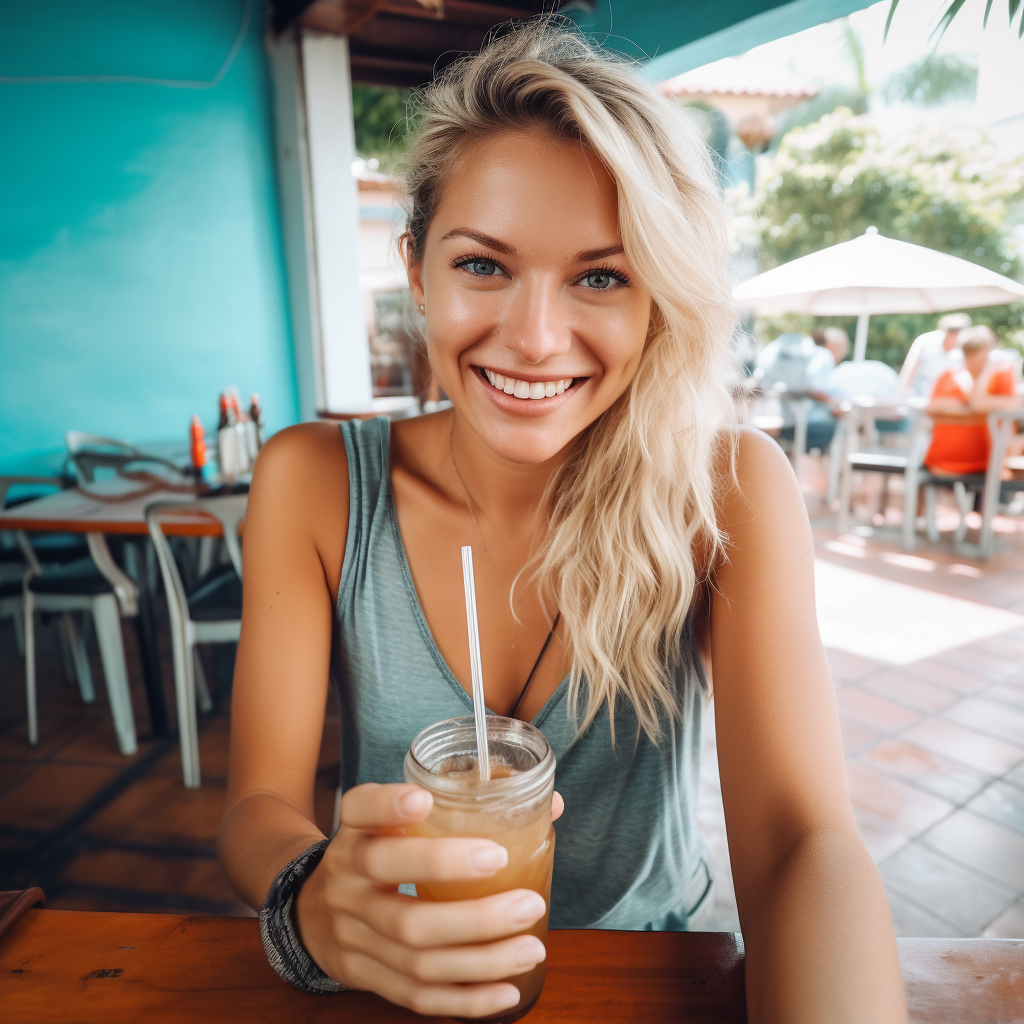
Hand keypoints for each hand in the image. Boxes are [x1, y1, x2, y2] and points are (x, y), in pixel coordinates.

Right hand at [294, 783, 562, 1017]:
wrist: (310, 909)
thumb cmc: (375, 852)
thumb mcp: (391, 819)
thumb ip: (458, 805)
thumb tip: (549, 803)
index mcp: (354, 833)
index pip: (360, 811)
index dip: (388, 807)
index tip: (424, 800)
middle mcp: (347, 884)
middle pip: (405, 910)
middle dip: (471, 912)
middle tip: (526, 901)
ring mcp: (353, 937)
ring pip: (418, 959)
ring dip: (481, 959)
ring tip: (531, 945)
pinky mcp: (365, 977)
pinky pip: (416, 996)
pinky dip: (465, 999)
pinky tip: (508, 989)